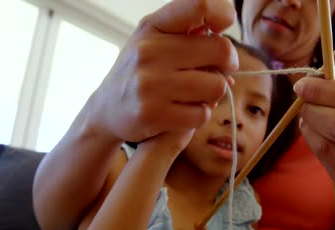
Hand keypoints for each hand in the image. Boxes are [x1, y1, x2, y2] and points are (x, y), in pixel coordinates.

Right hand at [85, 0, 237, 142]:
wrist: (107, 109)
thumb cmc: (141, 71)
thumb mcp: (155, 40)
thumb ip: (189, 34)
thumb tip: (227, 51)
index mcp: (153, 26)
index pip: (200, 5)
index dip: (223, 14)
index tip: (221, 28)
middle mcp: (150, 50)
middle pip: (221, 51)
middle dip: (227, 64)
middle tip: (218, 71)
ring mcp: (151, 83)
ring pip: (216, 86)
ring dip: (213, 94)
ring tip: (197, 93)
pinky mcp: (153, 114)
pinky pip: (202, 114)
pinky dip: (200, 114)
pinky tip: (184, 110)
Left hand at [295, 77, 334, 213]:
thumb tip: (315, 82)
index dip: (327, 91)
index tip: (303, 84)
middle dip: (315, 110)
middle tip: (303, 103)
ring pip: (331, 147)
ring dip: (311, 127)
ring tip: (307, 117)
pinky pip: (328, 163)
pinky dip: (314, 143)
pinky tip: (312, 134)